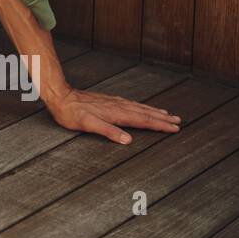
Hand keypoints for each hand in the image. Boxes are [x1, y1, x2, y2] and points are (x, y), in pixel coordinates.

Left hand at [41, 86, 180, 143]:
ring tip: (167, 114)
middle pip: (145, 113)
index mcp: (116, 113)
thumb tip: (128, 140)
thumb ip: (108, 132)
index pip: (143, 120)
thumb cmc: (71, 113)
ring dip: (154, 111)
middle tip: (178, 122)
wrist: (60, 96)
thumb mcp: (87, 125)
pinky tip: (142, 107)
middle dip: (162, 118)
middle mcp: (118, 106)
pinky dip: (141, 106)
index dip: (159, 125)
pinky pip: (131, 104)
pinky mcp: (108, 100)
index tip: (174, 128)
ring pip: (139, 107)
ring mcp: (113, 102)